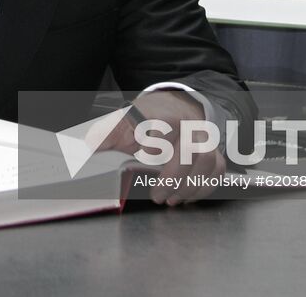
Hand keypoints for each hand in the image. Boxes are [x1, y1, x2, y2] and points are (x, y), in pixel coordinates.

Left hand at [100, 90, 227, 206]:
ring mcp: (202, 136)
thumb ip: (107, 134)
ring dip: (190, 185)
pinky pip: (217, 169)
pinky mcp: (213, 149)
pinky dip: (205, 186)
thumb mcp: (124, 120)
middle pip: (189, 149)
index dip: (157, 138)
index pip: (163, 122)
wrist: (174, 106)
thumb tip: (88, 147)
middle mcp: (185, 123)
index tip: (146, 152)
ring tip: (173, 199)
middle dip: (174, 177)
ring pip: (207, 160)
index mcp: (159, 114)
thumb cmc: (146, 117)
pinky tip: (188, 196)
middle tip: (158, 196)